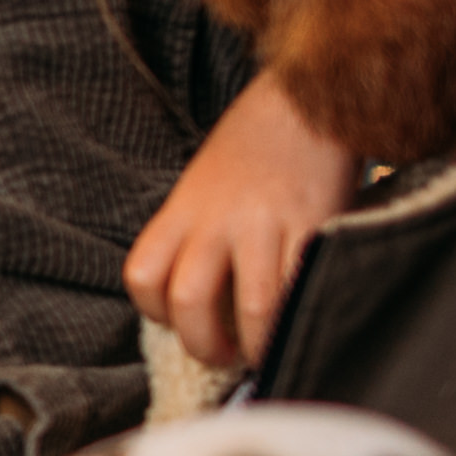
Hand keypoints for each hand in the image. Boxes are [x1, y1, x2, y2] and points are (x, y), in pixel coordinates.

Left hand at [128, 80, 357, 373]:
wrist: (310, 100)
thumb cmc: (255, 148)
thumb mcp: (203, 183)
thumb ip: (194, 234)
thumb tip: (199, 303)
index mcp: (183, 208)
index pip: (142, 275)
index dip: (155, 311)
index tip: (179, 320)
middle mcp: (217, 218)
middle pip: (188, 301)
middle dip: (204, 345)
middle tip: (223, 356)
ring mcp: (265, 225)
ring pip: (250, 309)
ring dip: (255, 347)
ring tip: (263, 352)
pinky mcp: (313, 228)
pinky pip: (299, 293)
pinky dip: (295, 323)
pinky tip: (298, 324)